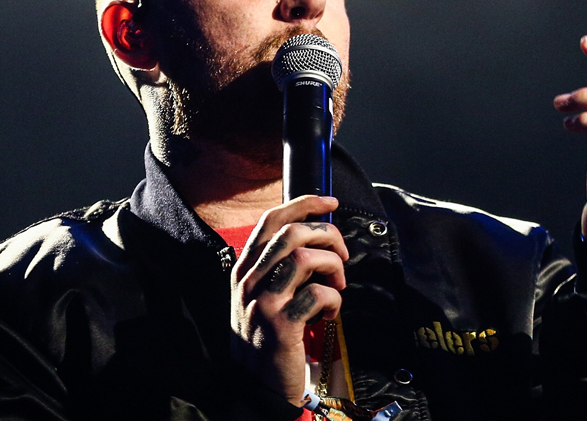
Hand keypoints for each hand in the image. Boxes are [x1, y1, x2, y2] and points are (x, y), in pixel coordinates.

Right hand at [229, 195, 348, 404]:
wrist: (254, 384)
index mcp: (245, 268)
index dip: (304, 204)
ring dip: (334, 267)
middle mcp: (250, 280)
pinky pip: (319, 294)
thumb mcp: (259, 296)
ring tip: (336, 286)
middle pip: (293, 232)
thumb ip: (279, 267)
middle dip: (328, 236)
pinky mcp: (281, 324)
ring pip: (307, 257)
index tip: (330, 202)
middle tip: (341, 254)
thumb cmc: (265, 337)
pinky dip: (334, 301)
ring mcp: (263, 301)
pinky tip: (329, 315)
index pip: (272, 221)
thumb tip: (316, 237)